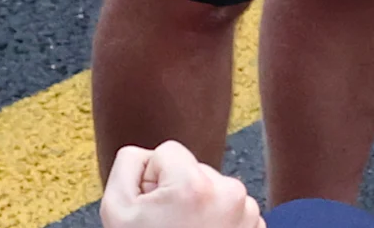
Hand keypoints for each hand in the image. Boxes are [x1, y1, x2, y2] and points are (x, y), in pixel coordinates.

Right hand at [101, 142, 263, 227]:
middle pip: (193, 170)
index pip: (166, 152)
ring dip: (199, 206)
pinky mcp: (257, 225)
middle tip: (167, 226)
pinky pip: (230, 208)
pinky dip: (217, 221)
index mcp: (194, 185)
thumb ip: (128, 166)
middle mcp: (228, 192)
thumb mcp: (117, 211)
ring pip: (213, 189)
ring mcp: (247, 210)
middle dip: (178, 193)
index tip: (151, 208)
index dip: (151, 179)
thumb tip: (147, 154)